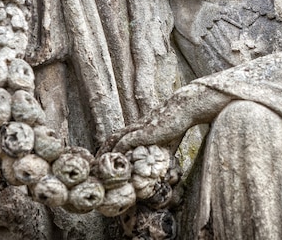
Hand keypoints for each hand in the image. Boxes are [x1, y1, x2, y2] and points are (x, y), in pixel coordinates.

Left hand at [97, 83, 232, 154]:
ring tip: (100, 164)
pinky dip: (119, 150)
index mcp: (140, 128)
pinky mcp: (144, 130)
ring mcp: (139, 127)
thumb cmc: (180, 124)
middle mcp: (136, 127)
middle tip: (96, 165)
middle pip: (113, 137)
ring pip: (116, 138)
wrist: (185, 108)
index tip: (106, 161)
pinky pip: (126, 140)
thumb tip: (164, 173)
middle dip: (103, 151)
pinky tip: (115, 158)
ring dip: (106, 151)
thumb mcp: (169, 143)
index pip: (120, 138)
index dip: (111, 149)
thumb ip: (163, 155)